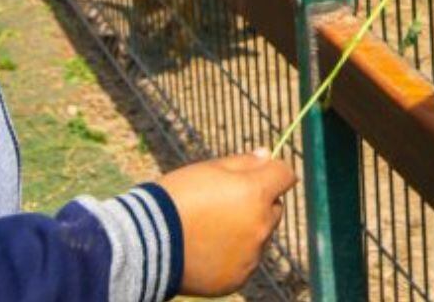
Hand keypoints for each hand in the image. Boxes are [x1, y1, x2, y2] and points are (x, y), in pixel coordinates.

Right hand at [157, 150, 296, 295]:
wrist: (148, 242)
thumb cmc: (177, 197)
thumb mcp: (208, 168)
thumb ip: (244, 162)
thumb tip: (267, 155)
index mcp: (256, 193)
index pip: (285, 175)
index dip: (272, 171)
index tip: (259, 173)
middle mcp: (260, 226)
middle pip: (274, 209)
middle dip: (258, 203)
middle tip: (224, 203)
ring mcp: (251, 255)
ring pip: (259, 236)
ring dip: (246, 230)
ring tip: (209, 229)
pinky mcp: (239, 277)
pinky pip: (245, 261)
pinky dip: (233, 255)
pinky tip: (206, 249)